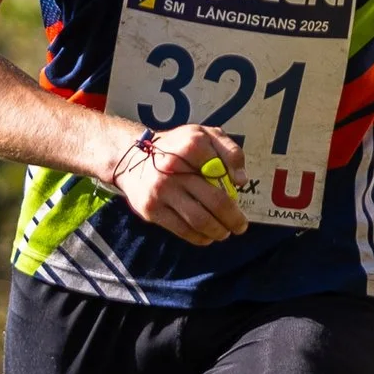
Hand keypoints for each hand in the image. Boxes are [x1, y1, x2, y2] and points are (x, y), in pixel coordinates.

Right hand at [109, 120, 249, 243]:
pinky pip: (182, 230)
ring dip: (218, 231)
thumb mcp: (205, 135)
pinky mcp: (152, 209)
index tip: (238, 188)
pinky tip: (207, 235)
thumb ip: (229, 151)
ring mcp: (161, 190)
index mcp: (191, 145)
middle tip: (240, 226)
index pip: (223, 167)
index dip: (234, 180)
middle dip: (233, 218)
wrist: (133, 158)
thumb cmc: (177, 148)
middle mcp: (174, 168)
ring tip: (225, 232)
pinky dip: (200, 237)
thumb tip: (240, 180)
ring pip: (200, 220)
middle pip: (215, 200)